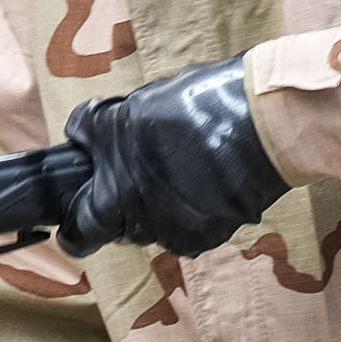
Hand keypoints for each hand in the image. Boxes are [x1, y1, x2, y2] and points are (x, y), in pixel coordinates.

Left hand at [57, 56, 287, 258]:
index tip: (75, 219)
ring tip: (175, 171)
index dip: (75, 229)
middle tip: (132, 177)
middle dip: (116, 209)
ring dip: (152, 208)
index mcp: (117, 188)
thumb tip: (79, 137)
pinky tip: (200, 185)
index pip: (81, 231)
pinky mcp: (206, 236)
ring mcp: (176, 231)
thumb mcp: (137, 104)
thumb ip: (101, 128)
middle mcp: (143, 218)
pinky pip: (182, 232)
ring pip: (150, 229)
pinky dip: (184, 213)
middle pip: (116, 229)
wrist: (266, 125)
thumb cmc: (200, 105)